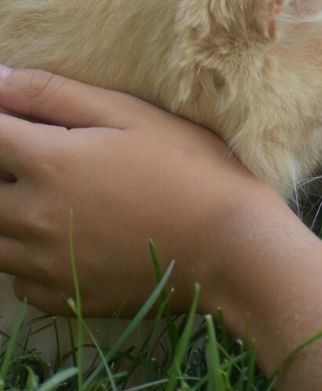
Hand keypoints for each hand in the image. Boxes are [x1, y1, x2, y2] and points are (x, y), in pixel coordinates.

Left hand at [0, 67, 286, 316]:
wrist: (230, 243)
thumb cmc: (191, 167)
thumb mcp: (132, 115)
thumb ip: (58, 94)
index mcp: (49, 162)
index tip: (17, 122)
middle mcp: (33, 216)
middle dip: (5, 171)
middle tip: (44, 161)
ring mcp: (45, 262)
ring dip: (10, 216)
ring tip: (56, 200)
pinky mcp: (64, 295)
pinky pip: (19, 280)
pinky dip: (29, 260)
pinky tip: (68, 242)